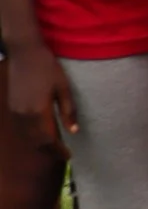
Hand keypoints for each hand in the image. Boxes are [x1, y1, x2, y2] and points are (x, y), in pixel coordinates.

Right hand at [6, 38, 76, 153]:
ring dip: (40, 144)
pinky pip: (21, 128)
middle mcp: (25, 115)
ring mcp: (16, 111)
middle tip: (62, 153)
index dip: (59, 150)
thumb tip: (74, 131)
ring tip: (54, 146)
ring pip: (28, 137)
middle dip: (50, 150)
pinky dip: (32, 135)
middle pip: (37, 142)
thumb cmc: (47, 67)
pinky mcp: (12, 106)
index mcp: (39, 111)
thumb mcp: (63, 87)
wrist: (25, 52)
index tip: (68, 155)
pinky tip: (41, 132)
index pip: (49, 140)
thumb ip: (68, 111)